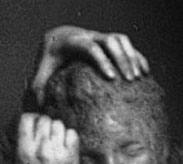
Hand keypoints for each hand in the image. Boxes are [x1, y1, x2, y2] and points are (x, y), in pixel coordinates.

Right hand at [15, 113, 77, 163]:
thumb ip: (20, 147)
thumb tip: (26, 129)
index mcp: (24, 151)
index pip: (27, 119)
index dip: (31, 119)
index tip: (35, 125)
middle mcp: (40, 149)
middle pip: (44, 120)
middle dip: (45, 125)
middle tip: (47, 136)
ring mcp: (57, 153)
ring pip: (59, 125)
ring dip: (58, 130)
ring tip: (56, 143)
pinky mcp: (71, 158)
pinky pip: (72, 134)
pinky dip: (70, 137)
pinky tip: (66, 147)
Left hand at [31, 26, 149, 103]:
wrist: (55, 43)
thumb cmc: (47, 64)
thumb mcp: (39, 77)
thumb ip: (38, 91)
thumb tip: (41, 109)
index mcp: (71, 42)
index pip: (89, 47)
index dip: (102, 60)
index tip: (111, 77)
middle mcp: (87, 35)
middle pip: (110, 41)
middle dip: (122, 59)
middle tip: (129, 80)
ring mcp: (99, 37)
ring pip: (120, 39)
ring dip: (132, 56)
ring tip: (138, 77)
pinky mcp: (108, 41)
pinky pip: (127, 44)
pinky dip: (137, 56)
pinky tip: (145, 72)